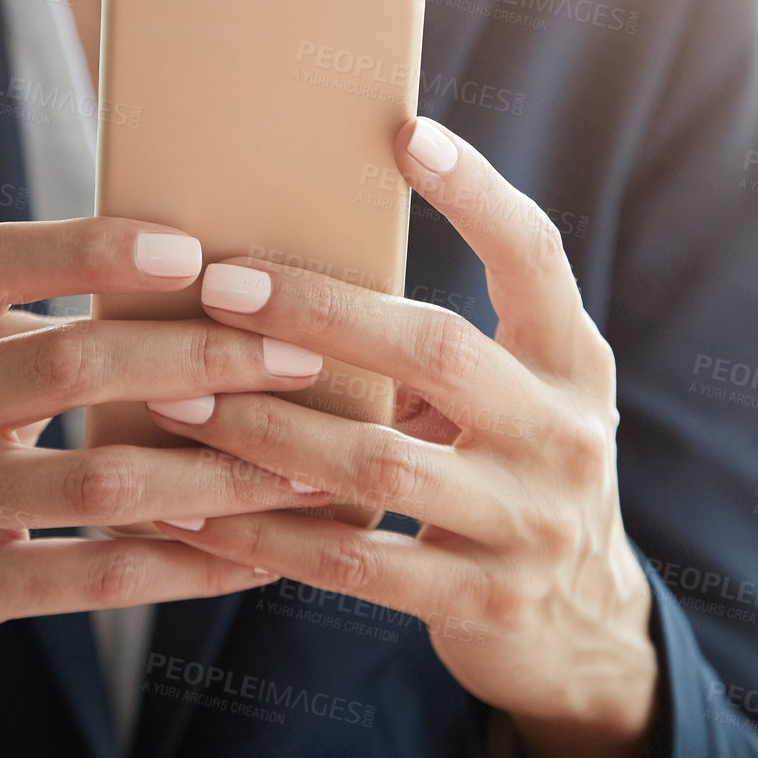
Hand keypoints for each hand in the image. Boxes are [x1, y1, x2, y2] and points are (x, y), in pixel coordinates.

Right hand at [0, 218, 322, 757]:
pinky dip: (181, 565)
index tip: (189, 247)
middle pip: (68, 366)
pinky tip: (250, 553)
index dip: (91, 248)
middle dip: (200, 356)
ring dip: (215, 471)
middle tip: (297, 353)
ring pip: (97, 481)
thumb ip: (16, 318)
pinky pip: (89, 577)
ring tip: (301, 460)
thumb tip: (181, 272)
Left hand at [148, 119, 662, 757]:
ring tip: (174, 398)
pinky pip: (354, 563)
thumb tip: (285, 260)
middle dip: (317, 314)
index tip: (403, 131)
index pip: (534, 254)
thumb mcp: (515, 394)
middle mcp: (565, 433)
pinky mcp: (483, 602)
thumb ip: (438, 344)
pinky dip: (266, 535)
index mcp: (573, 359)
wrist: (582, 625)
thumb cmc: (511, 466)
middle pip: (434, 350)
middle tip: (219, 285)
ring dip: (263, 428)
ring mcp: (530, 524)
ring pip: (377, 463)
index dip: (475, 191)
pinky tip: (195, 508)